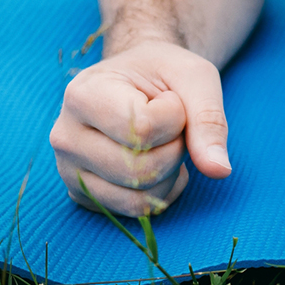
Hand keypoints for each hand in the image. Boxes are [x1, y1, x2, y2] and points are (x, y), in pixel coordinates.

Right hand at [49, 40, 231, 216]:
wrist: (136, 79)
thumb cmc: (164, 73)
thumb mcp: (195, 77)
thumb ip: (209, 119)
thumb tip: (219, 171)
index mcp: (82, 94)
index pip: (142, 129)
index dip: (175, 116)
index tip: (169, 98)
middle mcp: (65, 135)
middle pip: (139, 170)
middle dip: (175, 148)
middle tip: (171, 125)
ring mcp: (70, 169)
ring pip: (138, 198)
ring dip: (170, 173)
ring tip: (163, 142)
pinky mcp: (83, 194)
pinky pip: (135, 211)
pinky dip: (161, 193)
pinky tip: (158, 164)